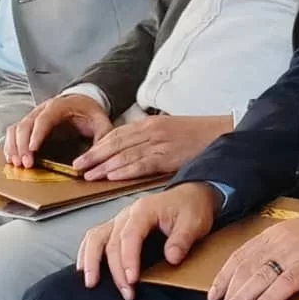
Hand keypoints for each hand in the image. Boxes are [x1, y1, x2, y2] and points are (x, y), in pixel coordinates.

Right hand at [4, 93, 112, 167]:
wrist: (82, 101)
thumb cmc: (89, 112)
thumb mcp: (101, 122)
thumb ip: (103, 136)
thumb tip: (98, 156)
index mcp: (59, 106)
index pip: (44, 119)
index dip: (37, 134)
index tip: (33, 151)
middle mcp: (42, 109)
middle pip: (25, 124)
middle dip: (23, 145)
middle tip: (26, 164)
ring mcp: (33, 116)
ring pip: (16, 128)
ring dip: (13, 146)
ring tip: (16, 164)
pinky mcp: (29, 125)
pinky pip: (14, 133)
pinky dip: (10, 145)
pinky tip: (12, 159)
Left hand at [74, 114, 232, 181]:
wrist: (222, 133)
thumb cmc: (196, 135)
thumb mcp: (168, 132)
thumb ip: (149, 140)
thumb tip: (131, 154)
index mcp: (149, 124)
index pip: (117, 134)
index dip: (98, 146)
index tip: (82, 156)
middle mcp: (150, 130)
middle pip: (116, 143)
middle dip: (94, 155)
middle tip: (76, 167)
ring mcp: (159, 142)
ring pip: (125, 154)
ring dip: (104, 165)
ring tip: (88, 174)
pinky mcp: (168, 155)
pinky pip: (143, 163)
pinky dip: (125, 170)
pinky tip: (112, 176)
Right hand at [76, 182, 218, 299]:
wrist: (190, 195)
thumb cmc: (191, 209)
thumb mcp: (194, 222)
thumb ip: (182, 239)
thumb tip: (171, 258)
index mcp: (144, 210)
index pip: (130, 235)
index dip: (128, 259)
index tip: (133, 281)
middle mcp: (126, 213)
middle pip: (112, 242)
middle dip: (116, 270)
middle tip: (127, 295)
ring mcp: (119, 220)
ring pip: (96, 237)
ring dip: (92, 261)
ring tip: (92, 284)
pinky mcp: (117, 227)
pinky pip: (95, 237)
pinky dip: (86, 253)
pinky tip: (84, 270)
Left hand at [208, 206, 298, 299]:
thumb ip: (282, 248)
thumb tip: (265, 269)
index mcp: (275, 234)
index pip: (241, 254)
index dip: (225, 275)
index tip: (213, 292)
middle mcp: (279, 241)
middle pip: (245, 267)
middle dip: (228, 291)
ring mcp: (294, 252)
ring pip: (259, 277)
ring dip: (240, 298)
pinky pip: (283, 284)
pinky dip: (267, 299)